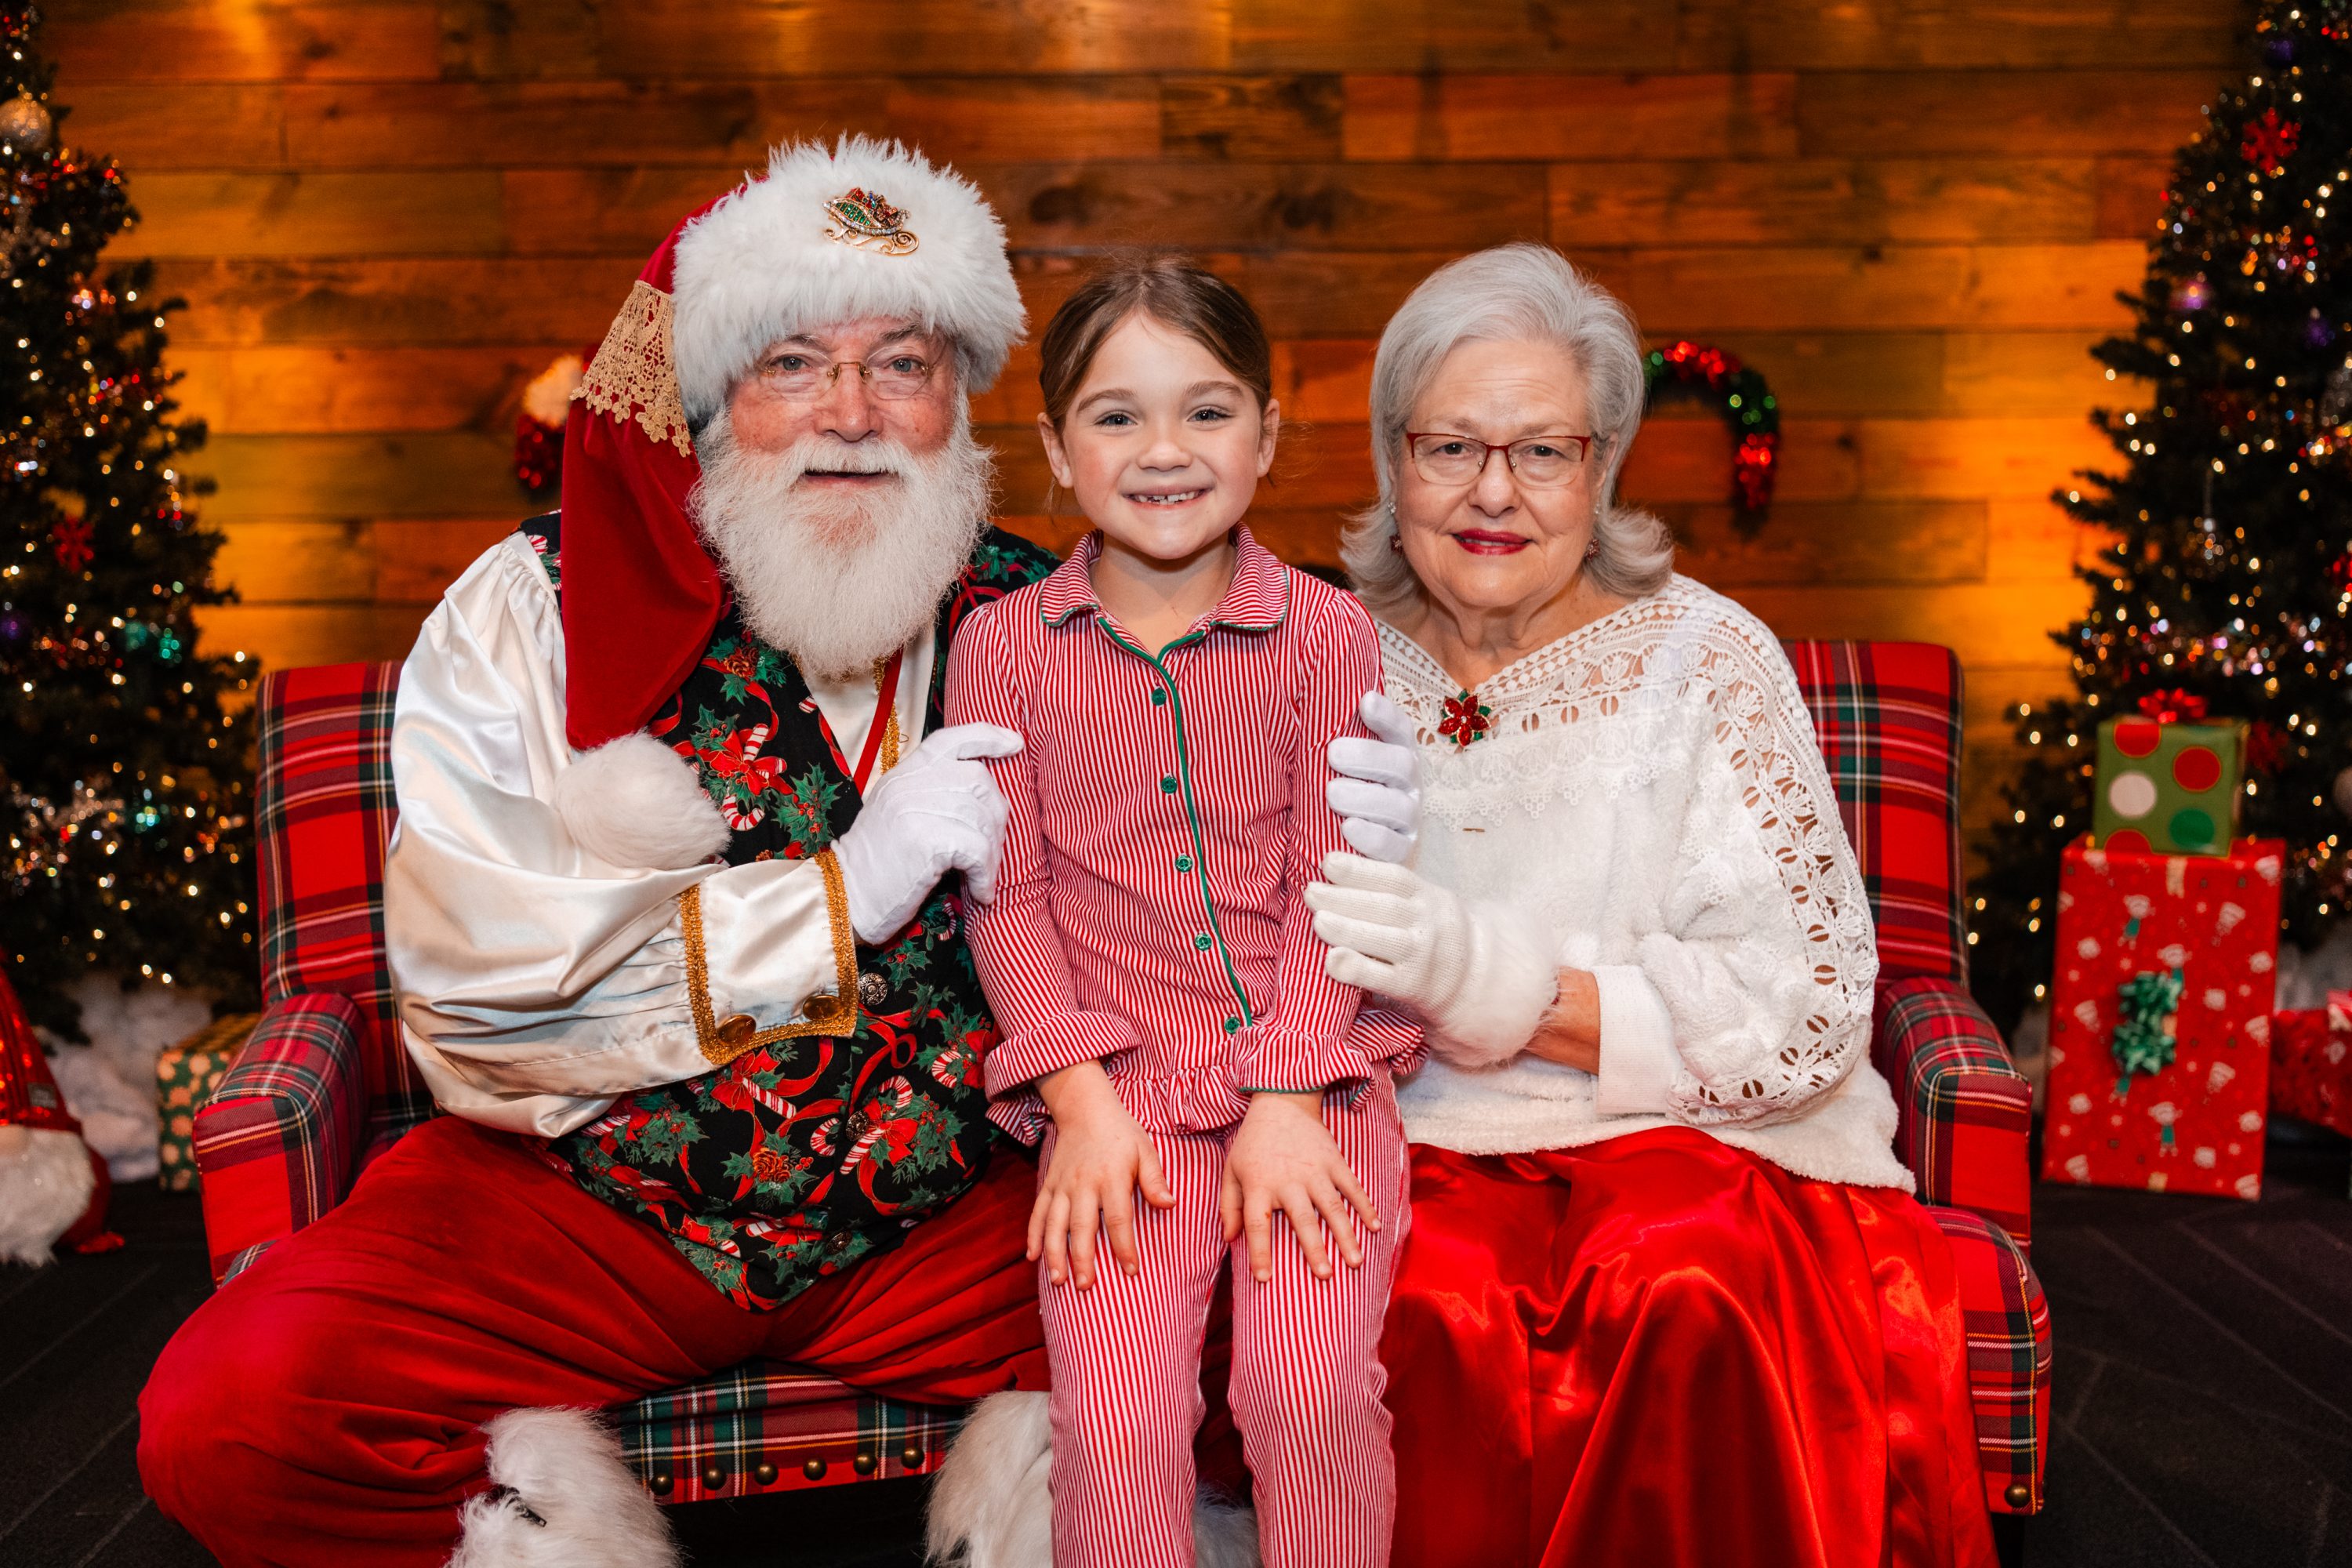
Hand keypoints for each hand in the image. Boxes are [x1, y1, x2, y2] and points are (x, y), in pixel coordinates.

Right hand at [831, 723, 1022, 943]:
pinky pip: (977, 850)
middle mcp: (911, 783)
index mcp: (905, 773)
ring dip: (992, 854)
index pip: (951, 739)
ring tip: (982, 877)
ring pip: (983, 818)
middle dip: (996, 817)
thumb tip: (981, 796)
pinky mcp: (928, 839)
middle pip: (979, 781)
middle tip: (991, 851)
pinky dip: (985, 874)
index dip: (988, 736)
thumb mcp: (896, 812)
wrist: (845, 897)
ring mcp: (918, 808)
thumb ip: (929, 794)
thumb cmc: (875, 865)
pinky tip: (980, 891)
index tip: (1014, 743)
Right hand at [1029, 1061, 1175, 1288]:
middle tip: (1085, 1286)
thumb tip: (1169, 1203)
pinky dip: (1033, 1235)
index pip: (1118, 1219)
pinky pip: (1038, 1212)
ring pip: (1055, 1224)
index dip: (1124, 1247)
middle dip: (1082, 1258)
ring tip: (1058, 1280)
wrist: (1085, 1108)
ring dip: (1054, 1253)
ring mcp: (1062, 1185)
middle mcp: (1083, 1184)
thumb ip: (1154, 1178)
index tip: (1130, 1271)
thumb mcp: (1145, 1149)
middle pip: (1081, 1226)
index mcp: (1111, 1177)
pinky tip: (1032, 1257)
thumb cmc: (1121, 1133)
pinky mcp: (1048, 1184)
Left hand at [1220, 1091, 1379, 1281]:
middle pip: (1302, 1220)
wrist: (1281, 1102)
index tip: (1264, 1278)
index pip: (1257, 1224)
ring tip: (1355, 1262)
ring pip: (1332, 1208)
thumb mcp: (1231, 1171)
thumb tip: (1229, 1239)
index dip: (1259, 1252)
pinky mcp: (1334, 1161)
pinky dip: (1365, 1207)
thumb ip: (1229, 1206)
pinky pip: (1352, 1187)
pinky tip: (1375, 1228)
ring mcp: (1315, 1171)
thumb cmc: (1252, 1143)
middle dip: (1314, 1249)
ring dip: (1345, 1235)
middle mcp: (1288, 1180)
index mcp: (1259, 1185)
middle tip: (1324, 1276)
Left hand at [1304, 852, 1559, 1065]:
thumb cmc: (1430, 932)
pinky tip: (1331, 960)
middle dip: (1344, 898)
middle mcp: (1427, 923)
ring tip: (1316, 919)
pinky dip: (1356, 969)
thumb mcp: (1422, 901)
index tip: (1328, 863)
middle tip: (1311, 892)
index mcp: (1427, 896)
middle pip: (1385, 907)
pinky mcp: (1413, 987)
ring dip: (1347, 929)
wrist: (1472, 978)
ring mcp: (1421, 956)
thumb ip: (1388, 887)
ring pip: (1383, 940)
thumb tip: (1337, 858)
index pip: (1394, 879)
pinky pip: (1382, 978)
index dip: (1361, 870)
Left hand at [1326, 691, 1420, 863]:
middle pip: (1401, 765)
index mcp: (1395, 754)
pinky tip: (1347, 829)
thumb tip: (1304, 700)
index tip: (1364, 702)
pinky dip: (1370, 837)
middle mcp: (1408, 784)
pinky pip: (1392, 847)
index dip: (1385, 715)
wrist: (1340, 843)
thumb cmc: (1334, 788)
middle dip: (1368, 757)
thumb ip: (1329, 738)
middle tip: (1332, 754)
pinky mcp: (1400, 851)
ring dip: (1365, 798)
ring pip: (1399, 806)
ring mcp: (1408, 818)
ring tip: (1332, 793)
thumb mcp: (1334, 763)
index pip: (1399, 729)